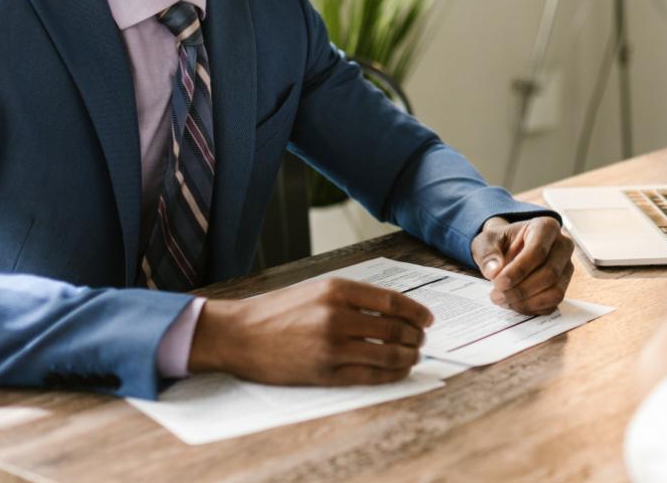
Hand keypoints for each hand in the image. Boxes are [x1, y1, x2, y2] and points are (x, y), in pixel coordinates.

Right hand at [188, 278, 433, 385]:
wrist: (238, 334)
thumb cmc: (278, 311)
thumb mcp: (317, 289)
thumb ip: (353, 297)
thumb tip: (395, 310)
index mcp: (337, 289)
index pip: (393, 301)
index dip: (417, 312)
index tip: (428, 319)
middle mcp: (337, 316)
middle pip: (395, 328)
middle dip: (416, 336)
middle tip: (422, 340)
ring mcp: (332, 346)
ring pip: (388, 354)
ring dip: (408, 356)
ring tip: (413, 355)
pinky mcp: (325, 373)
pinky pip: (370, 376)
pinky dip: (391, 374)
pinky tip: (398, 370)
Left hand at [471, 215, 574, 314]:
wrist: (508, 250)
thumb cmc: (500, 243)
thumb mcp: (486, 242)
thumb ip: (487, 253)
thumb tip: (494, 271)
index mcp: (546, 227)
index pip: (538, 251)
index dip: (518, 270)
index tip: (498, 282)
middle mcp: (563, 246)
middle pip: (550, 273)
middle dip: (521, 289)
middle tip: (497, 296)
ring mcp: (566, 268)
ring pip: (555, 292)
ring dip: (527, 302)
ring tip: (503, 300)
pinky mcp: (563, 286)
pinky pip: (552, 304)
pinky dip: (531, 308)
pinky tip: (513, 303)